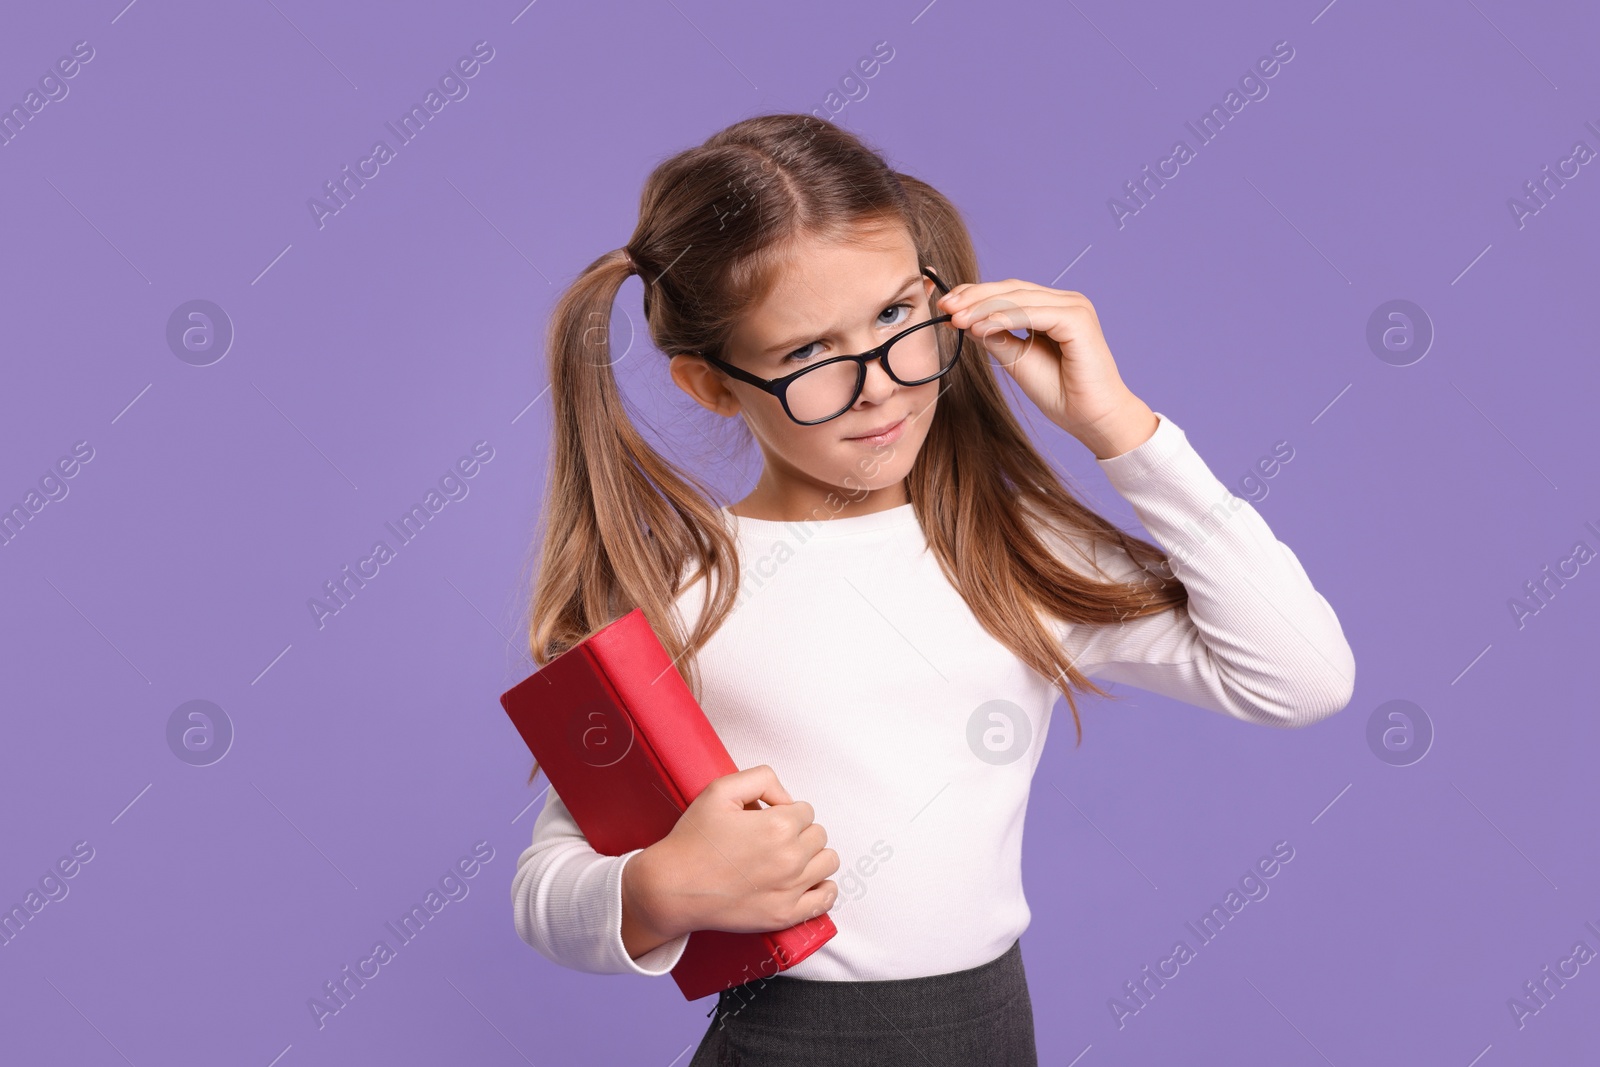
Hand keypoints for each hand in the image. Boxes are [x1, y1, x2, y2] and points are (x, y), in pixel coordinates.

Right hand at [626, 765, 838, 943]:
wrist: (672, 888)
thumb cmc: (693, 840)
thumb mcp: (720, 790)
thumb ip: (762, 779)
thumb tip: (786, 798)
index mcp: (779, 826)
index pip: (806, 810)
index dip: (786, 812)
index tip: (766, 821)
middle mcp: (790, 858)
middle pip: (819, 835)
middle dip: (799, 832)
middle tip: (771, 840)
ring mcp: (790, 890)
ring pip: (828, 862)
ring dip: (812, 856)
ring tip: (786, 858)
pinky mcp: (785, 915)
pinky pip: (826, 899)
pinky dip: (822, 888)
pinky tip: (806, 882)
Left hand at [938, 279, 1156, 458]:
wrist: (1092, 419)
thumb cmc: (1062, 394)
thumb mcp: (1017, 360)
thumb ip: (996, 337)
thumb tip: (965, 321)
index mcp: (1053, 308)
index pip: (1008, 292)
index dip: (975, 296)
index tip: (946, 305)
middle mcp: (1066, 302)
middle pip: (1012, 289)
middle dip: (974, 297)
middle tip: (945, 306)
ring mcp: (1074, 307)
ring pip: (1019, 298)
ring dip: (984, 308)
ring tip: (957, 319)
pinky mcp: (1078, 320)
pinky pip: (1034, 314)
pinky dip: (1005, 318)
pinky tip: (980, 327)